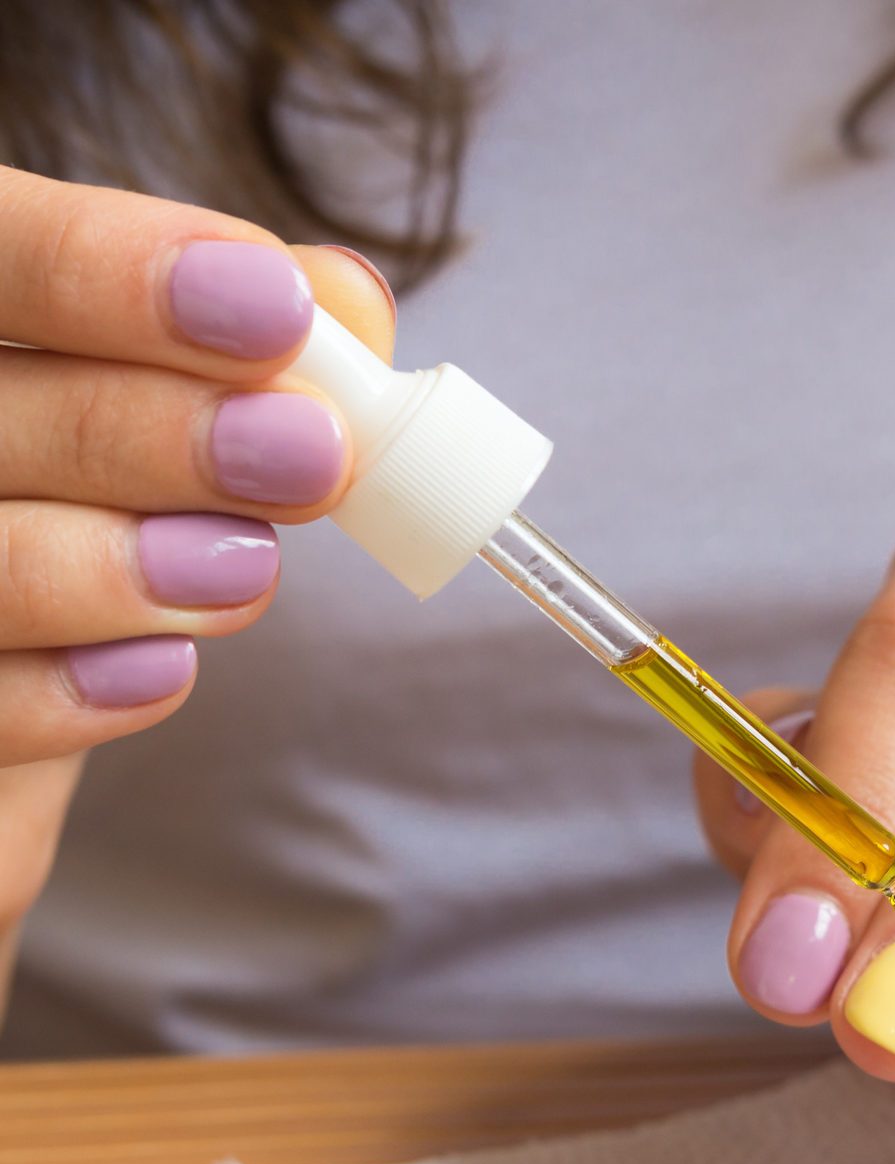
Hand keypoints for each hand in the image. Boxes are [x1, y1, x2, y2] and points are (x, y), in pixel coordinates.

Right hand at [0, 169, 393, 998]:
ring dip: (130, 562)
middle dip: (157, 429)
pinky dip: (76, 692)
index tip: (275, 313)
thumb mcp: (156, 437)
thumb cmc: (76, 539)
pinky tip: (153, 675)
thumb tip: (350, 305)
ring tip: (239, 574)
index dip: (111, 272)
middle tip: (306, 456)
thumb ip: (238, 357)